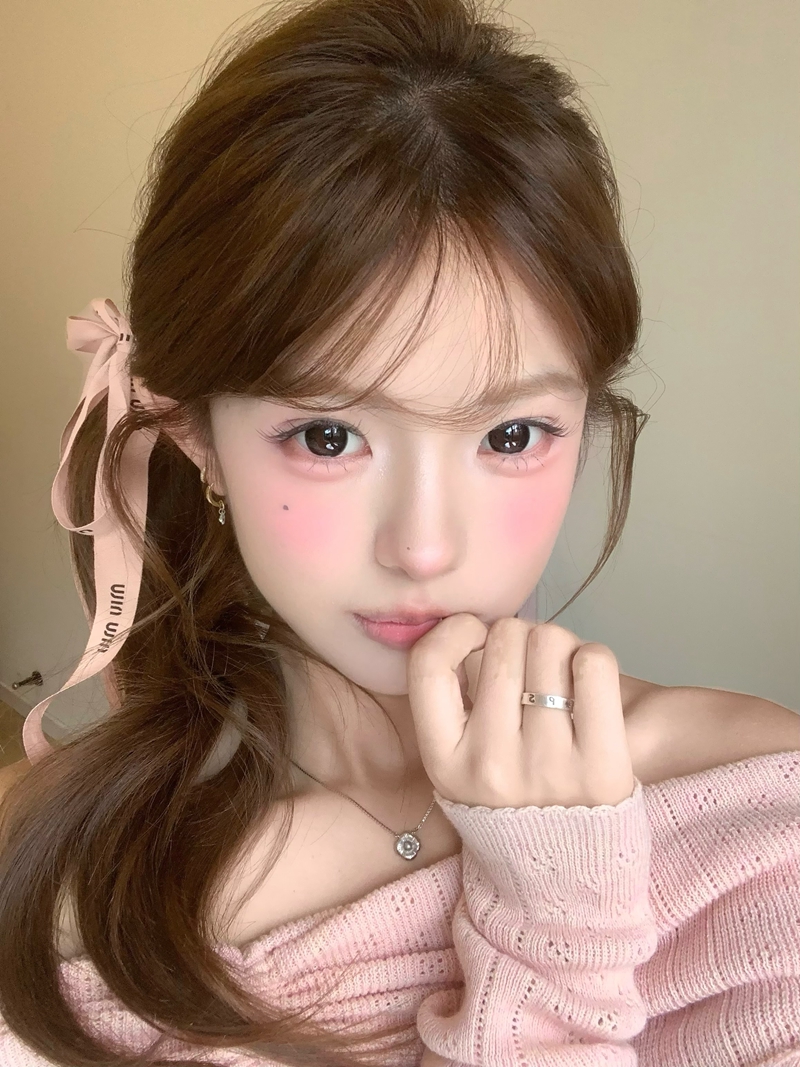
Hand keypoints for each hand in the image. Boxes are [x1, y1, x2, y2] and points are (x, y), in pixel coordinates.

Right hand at [406, 615, 635, 808]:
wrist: (568, 884)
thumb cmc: (512, 804)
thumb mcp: (461, 768)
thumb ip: (458, 704)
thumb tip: (474, 627)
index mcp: (445, 763)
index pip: (429, 665)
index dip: (456, 631)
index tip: (477, 635)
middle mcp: (491, 765)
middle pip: (503, 640)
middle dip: (519, 638)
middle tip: (532, 665)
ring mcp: (547, 766)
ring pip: (549, 642)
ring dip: (558, 646)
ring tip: (562, 676)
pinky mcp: (604, 765)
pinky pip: (594, 664)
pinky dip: (592, 658)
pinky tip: (589, 682)